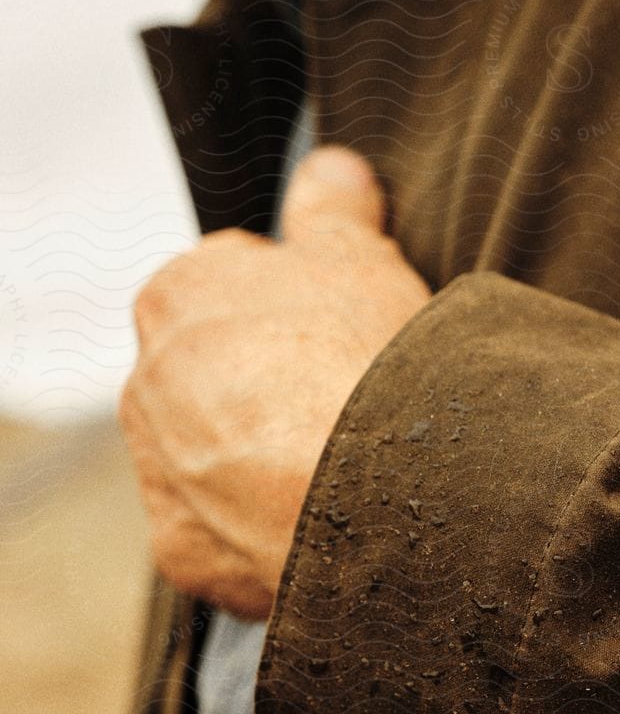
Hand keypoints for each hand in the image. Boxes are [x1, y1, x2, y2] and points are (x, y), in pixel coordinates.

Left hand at [118, 146, 432, 621]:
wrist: (377, 491)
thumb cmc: (368, 362)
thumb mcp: (363, 258)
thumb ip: (335, 208)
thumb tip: (332, 167)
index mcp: (180, 292)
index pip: (228, 287)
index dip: (296, 310)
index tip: (342, 335)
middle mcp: (148, 378)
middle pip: (214, 375)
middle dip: (269, 388)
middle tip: (348, 403)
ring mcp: (159, 469)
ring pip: (211, 455)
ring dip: (261, 459)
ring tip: (342, 467)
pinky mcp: (181, 546)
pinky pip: (220, 532)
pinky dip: (263, 528)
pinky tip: (322, 519)